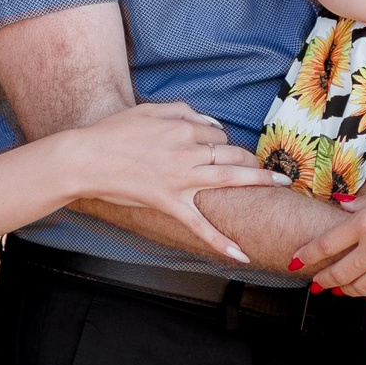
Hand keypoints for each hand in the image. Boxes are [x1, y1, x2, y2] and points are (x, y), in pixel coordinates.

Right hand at [64, 102, 284, 263]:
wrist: (87, 158)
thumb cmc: (113, 132)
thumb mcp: (148, 110)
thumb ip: (181, 111)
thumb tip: (206, 120)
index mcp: (182, 129)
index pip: (216, 132)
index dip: (222, 139)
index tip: (223, 147)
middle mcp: (187, 152)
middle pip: (231, 152)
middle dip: (250, 157)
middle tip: (264, 164)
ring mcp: (181, 180)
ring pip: (228, 177)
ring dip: (257, 179)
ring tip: (279, 183)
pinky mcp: (170, 204)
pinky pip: (200, 225)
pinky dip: (221, 241)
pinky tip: (242, 255)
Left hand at [293, 167, 365, 300]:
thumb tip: (346, 205)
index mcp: (365, 222)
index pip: (325, 244)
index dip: (306, 254)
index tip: (295, 260)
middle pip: (337, 273)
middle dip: (323, 279)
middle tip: (316, 282)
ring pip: (358, 289)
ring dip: (346, 290)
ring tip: (341, 289)